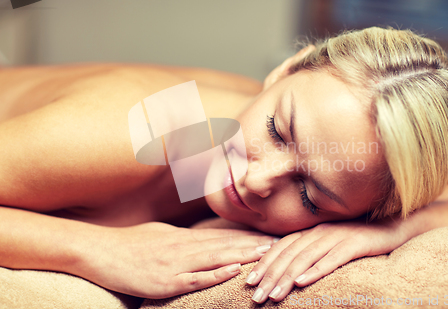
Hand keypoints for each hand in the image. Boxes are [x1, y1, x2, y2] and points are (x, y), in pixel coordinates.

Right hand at [77, 222, 276, 298]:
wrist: (99, 251)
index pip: (220, 236)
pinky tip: (234, 270)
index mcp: (183, 238)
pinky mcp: (165, 281)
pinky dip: (216, 274)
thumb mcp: (159, 235)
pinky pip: (195, 278)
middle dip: (252, 245)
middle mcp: (184, 248)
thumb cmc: (128, 243)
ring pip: (215, 258)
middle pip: (224, 245)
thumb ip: (181, 238)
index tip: (266, 236)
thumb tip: (197, 238)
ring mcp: (175, 264)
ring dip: (242, 256)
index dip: (244, 236)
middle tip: (278, 243)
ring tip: (266, 253)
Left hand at [245, 218, 411, 302]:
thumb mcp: (330, 244)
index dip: (264, 264)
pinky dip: (315, 270)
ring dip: (287, 277)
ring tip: (274, 295)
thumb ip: (311, 252)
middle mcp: (319, 232)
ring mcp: (336, 236)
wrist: (392, 226)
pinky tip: (303, 282)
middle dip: (270, 276)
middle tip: (256, 296)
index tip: (249, 281)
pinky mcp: (354, 244)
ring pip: (305, 258)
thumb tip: (290, 271)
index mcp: (311, 232)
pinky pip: (332, 258)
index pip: (281, 248)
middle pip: (289, 254)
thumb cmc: (359, 239)